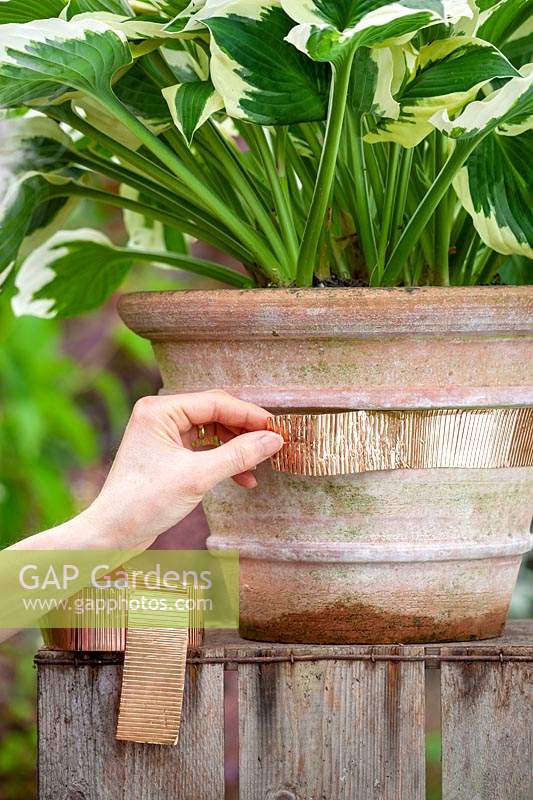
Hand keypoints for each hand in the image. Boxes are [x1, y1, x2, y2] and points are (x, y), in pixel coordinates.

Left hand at [85, 390, 283, 548]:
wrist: (111, 535)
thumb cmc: (143, 502)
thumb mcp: (197, 477)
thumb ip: (238, 455)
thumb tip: (273, 440)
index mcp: (160, 410)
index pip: (215, 403)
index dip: (249, 415)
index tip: (277, 429)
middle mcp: (160, 416)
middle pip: (216, 414)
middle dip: (245, 431)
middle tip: (274, 444)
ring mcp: (164, 435)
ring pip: (213, 432)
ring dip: (236, 449)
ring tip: (258, 465)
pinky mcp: (168, 455)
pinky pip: (204, 449)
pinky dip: (224, 461)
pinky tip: (243, 478)